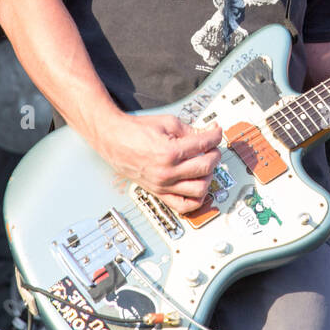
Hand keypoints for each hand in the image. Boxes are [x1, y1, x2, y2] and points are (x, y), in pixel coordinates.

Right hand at [92, 112, 222, 214]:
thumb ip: (190, 130)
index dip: (215, 135)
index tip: (216, 132)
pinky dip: (196, 200)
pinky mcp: (159, 193)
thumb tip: (209, 134)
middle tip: (212, 148)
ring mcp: (163, 185)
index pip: (205, 144)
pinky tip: (198, 186)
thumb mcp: (167, 123)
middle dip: (215, 154)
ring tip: (205, 166)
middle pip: (206, 167)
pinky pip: (183, 206)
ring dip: (209, 177)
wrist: (112, 139)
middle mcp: (167, 172)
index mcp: (170, 152)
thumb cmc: (135, 131)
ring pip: (200, 189)